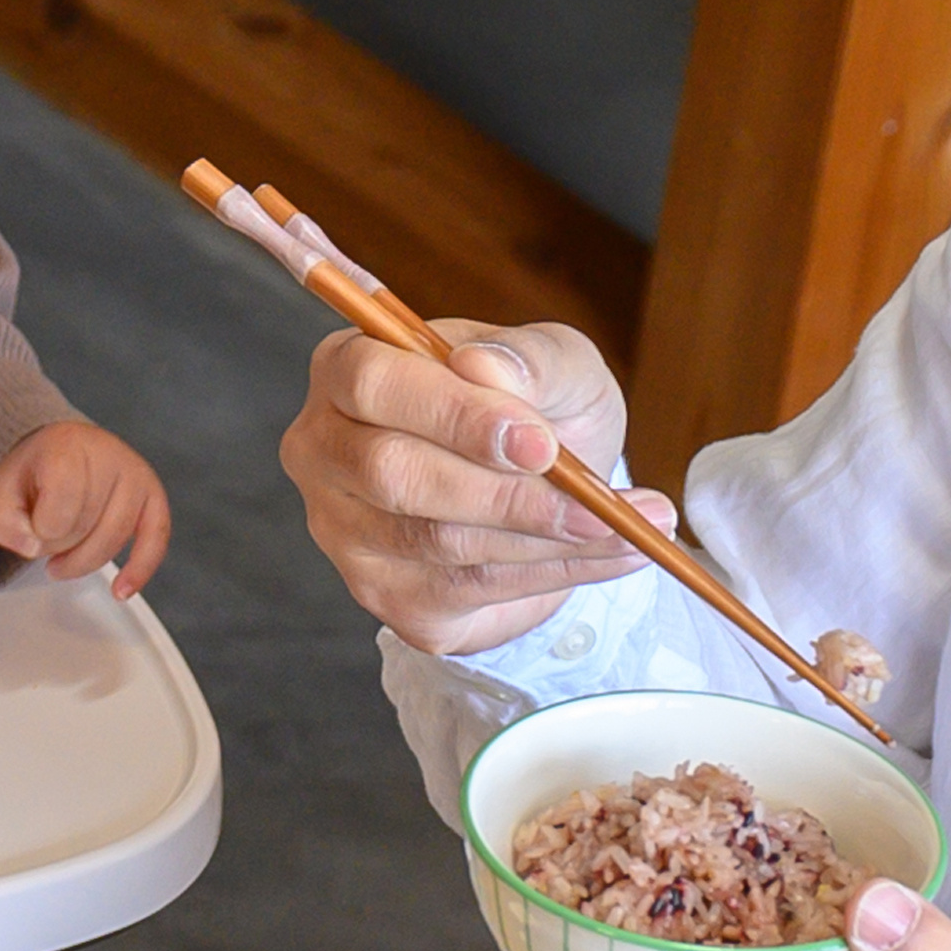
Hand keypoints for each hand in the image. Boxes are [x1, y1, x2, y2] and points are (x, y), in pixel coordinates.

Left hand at [0, 417, 172, 595]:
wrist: (60, 453)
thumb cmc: (34, 475)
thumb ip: (3, 525)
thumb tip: (34, 547)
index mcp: (66, 446)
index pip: (60, 507)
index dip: (42, 530)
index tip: (32, 525)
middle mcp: (108, 455)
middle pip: (85, 527)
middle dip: (59, 545)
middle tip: (45, 535)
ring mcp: (135, 475)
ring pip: (113, 540)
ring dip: (83, 561)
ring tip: (63, 557)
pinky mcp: (153, 497)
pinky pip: (155, 539)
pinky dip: (140, 569)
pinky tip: (122, 590)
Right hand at [282, 318, 669, 653]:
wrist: (549, 490)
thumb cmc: (538, 409)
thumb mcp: (556, 364)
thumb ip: (531, 356)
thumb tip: (486, 368)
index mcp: (348, 370)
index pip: (372, 384)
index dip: (453, 414)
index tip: (536, 441)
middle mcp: (324, 451)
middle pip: (392, 473)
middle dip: (503, 492)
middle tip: (592, 503)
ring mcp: (344, 530)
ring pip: (436, 540)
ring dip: (543, 538)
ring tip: (625, 527)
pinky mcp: (385, 594)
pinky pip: (466, 590)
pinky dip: (553, 574)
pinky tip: (611, 555)